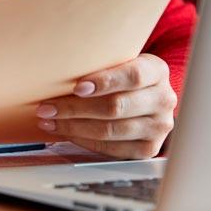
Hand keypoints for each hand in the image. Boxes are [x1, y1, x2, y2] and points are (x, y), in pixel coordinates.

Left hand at [35, 53, 176, 158]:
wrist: (144, 95)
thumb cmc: (120, 75)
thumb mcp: (117, 60)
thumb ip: (98, 62)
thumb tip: (56, 68)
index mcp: (157, 71)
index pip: (133, 76)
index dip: (104, 82)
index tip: (76, 87)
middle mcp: (163, 99)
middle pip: (116, 106)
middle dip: (75, 108)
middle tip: (46, 107)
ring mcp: (159, 127)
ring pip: (112, 130)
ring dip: (74, 126)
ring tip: (48, 120)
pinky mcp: (149, 148)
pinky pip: (112, 149)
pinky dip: (84, 141)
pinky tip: (65, 132)